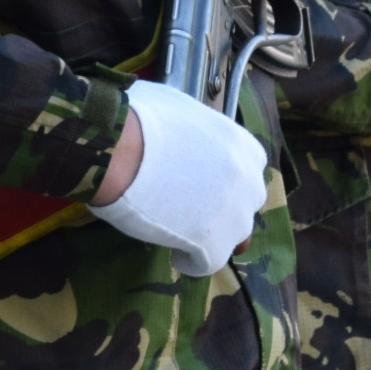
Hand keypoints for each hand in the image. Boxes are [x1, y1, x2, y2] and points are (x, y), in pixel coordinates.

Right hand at [90, 80, 268, 277]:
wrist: (120, 151)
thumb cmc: (140, 121)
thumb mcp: (177, 106)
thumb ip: (194, 124)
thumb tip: (179, 128)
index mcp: (242, 144)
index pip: (250, 167)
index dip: (226, 178)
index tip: (202, 183)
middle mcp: (247, 180)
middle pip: (246, 203)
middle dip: (224, 208)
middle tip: (192, 208)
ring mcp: (234, 216)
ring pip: (233, 237)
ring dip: (212, 237)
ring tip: (182, 234)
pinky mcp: (213, 246)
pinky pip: (209, 263)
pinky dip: (192, 261)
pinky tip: (175, 253)